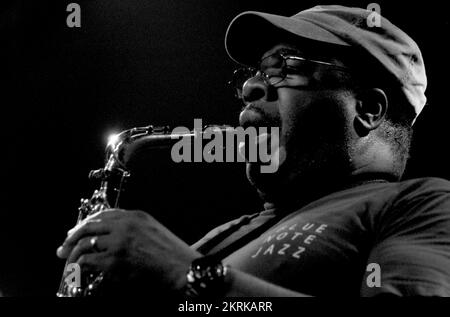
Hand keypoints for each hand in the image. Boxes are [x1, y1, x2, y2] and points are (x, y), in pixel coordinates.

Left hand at [57, 209, 200, 293]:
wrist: (183, 269)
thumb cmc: (173, 254)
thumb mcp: (155, 231)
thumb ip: (135, 228)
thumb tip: (114, 235)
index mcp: (136, 216)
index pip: (103, 214)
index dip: (86, 223)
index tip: (78, 231)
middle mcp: (125, 225)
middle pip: (89, 225)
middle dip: (72, 236)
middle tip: (64, 246)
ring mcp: (119, 242)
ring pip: (85, 243)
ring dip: (73, 253)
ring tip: (68, 261)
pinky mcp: (115, 261)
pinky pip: (88, 260)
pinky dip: (80, 266)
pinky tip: (79, 270)